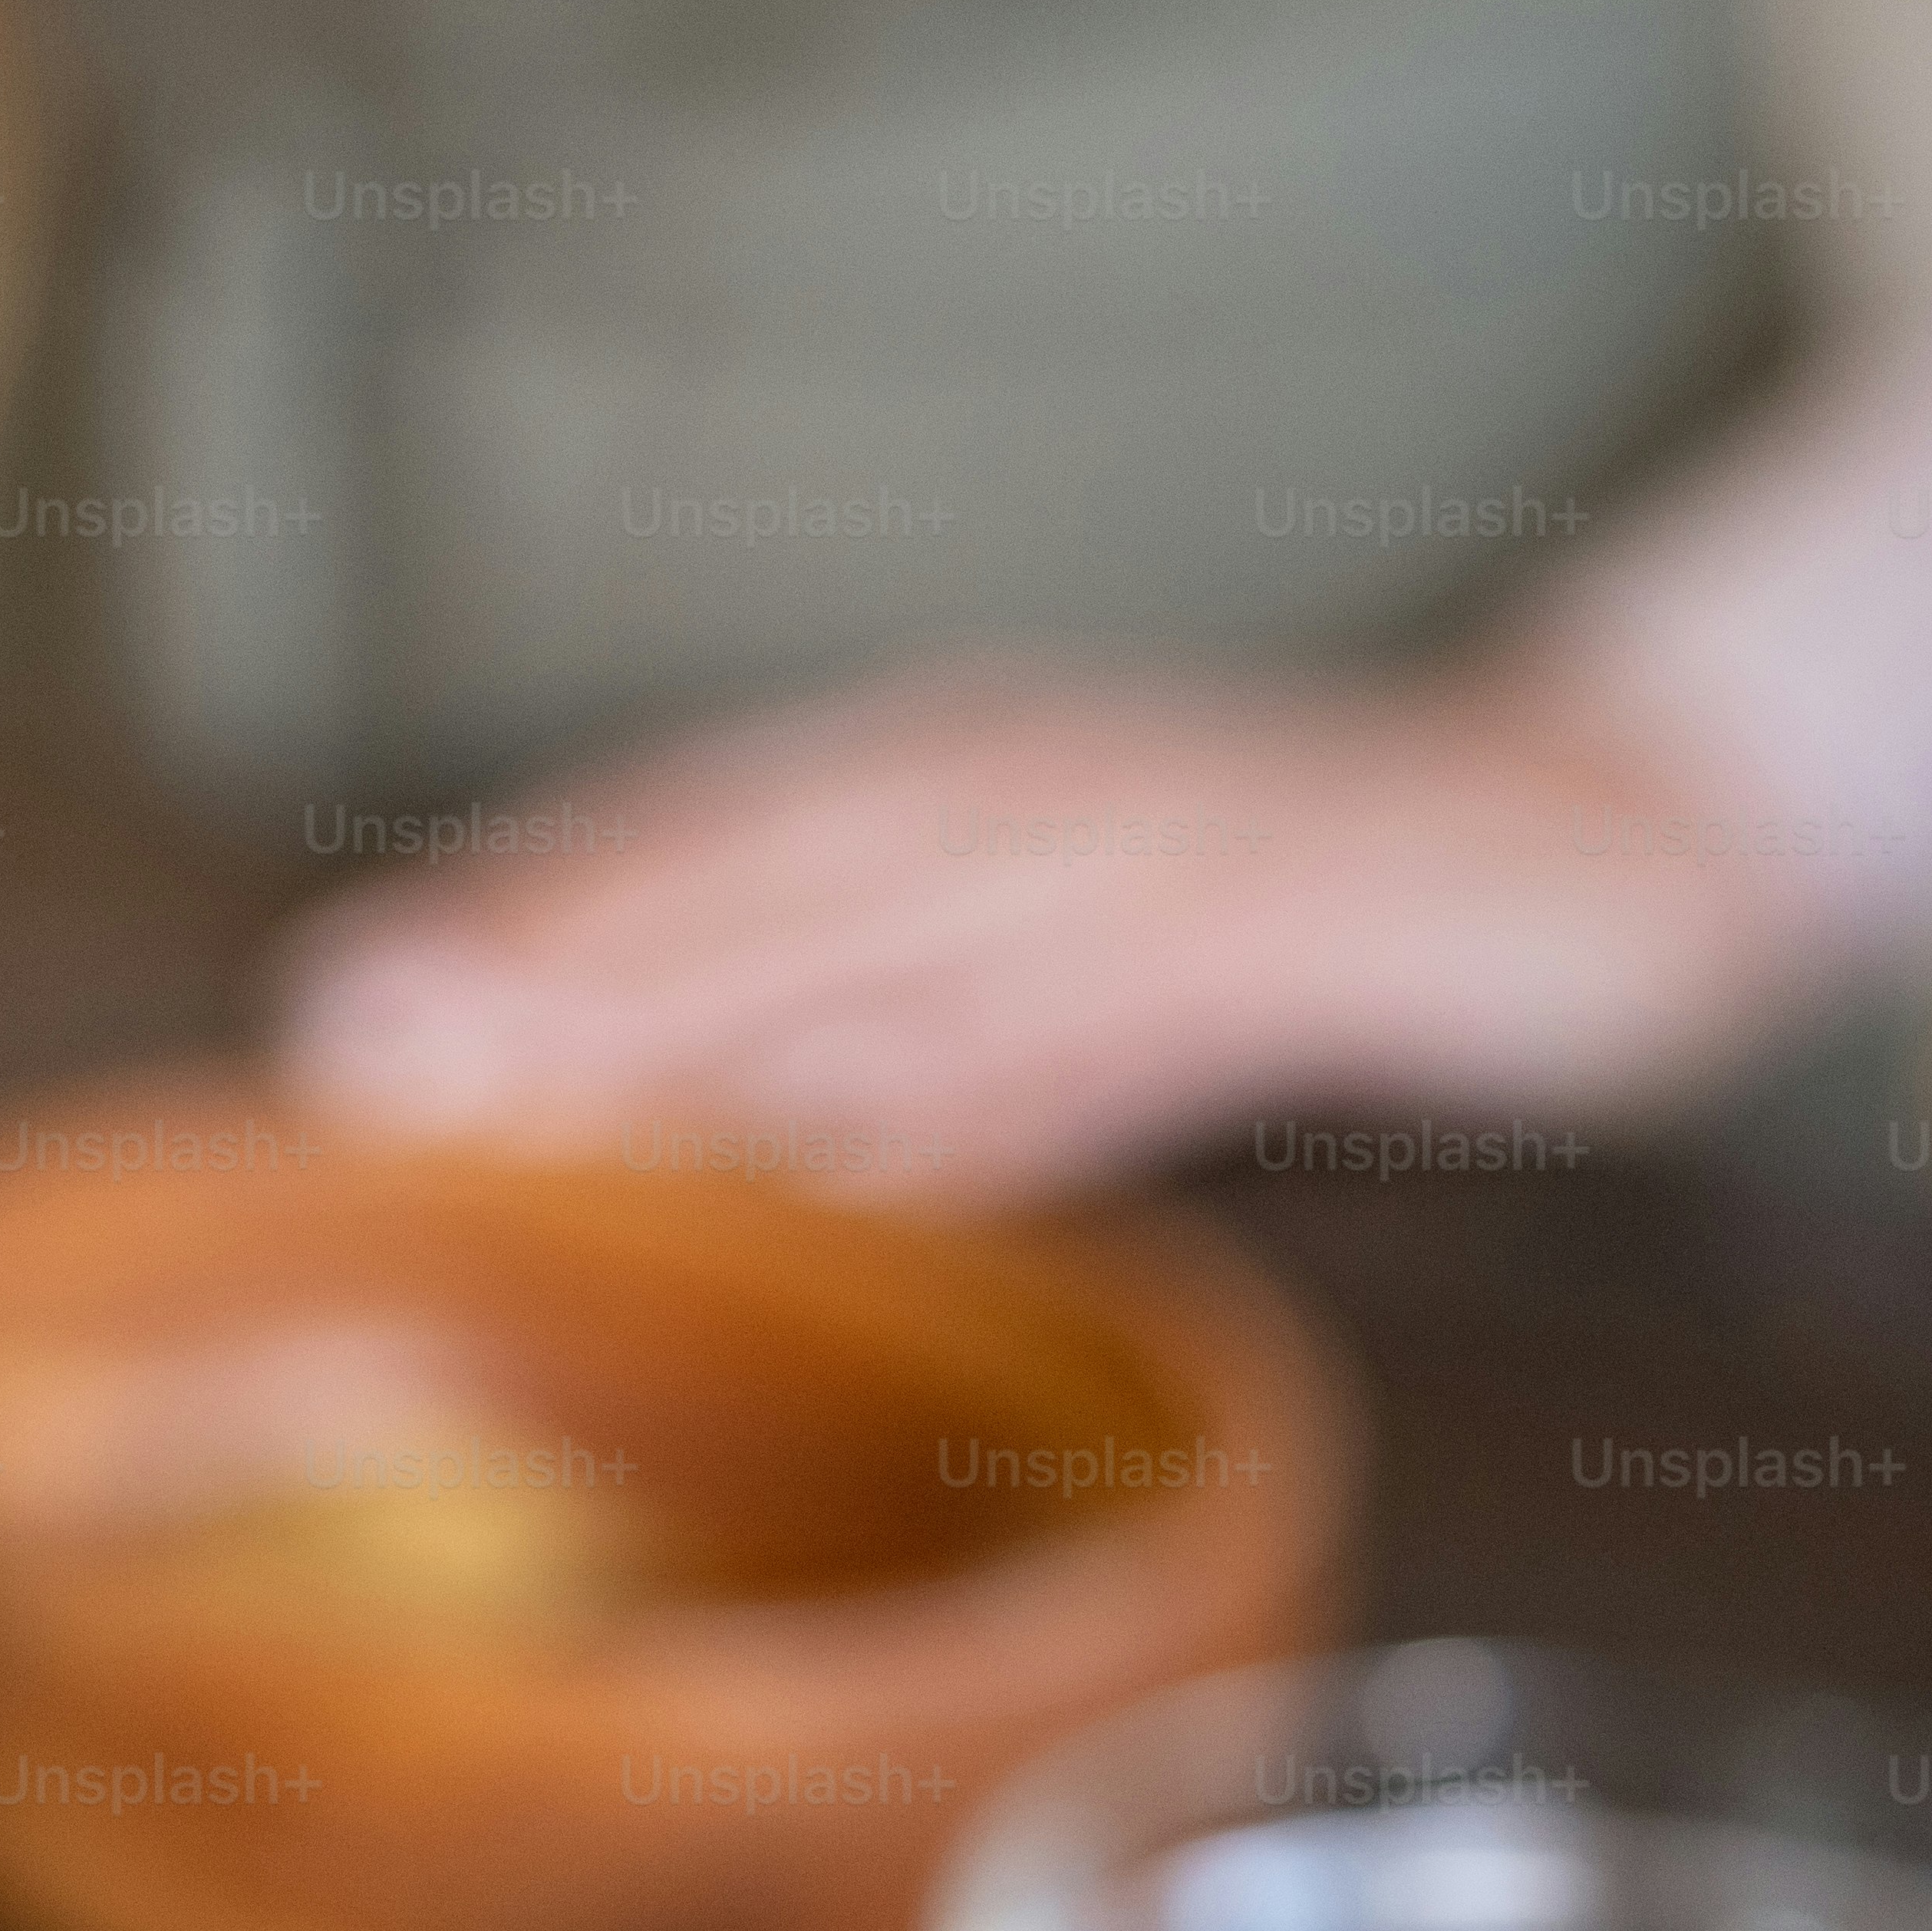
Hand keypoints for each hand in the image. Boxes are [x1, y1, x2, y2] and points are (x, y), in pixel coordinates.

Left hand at [271, 659, 1840, 1208]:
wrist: (1608, 838)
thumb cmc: (1288, 921)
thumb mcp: (1063, 996)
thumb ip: (900, 1060)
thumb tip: (731, 1149)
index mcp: (944, 781)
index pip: (689, 844)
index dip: (509, 921)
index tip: (323, 1010)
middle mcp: (1023, 783)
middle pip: (751, 878)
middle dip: (553, 963)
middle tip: (361, 1046)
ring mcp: (1171, 842)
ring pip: (901, 932)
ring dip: (716, 1014)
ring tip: (535, 1099)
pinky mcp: (1318, 919)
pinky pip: (1127, 1005)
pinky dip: (990, 1073)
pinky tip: (862, 1148)